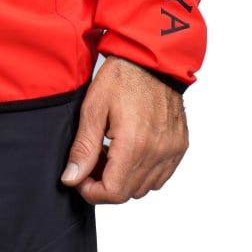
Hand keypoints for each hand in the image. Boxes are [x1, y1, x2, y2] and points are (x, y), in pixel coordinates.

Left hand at [60, 56, 188, 203]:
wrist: (151, 58)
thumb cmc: (121, 77)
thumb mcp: (93, 108)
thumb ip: (83, 148)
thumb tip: (71, 178)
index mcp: (134, 144)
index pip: (113, 192)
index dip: (91, 192)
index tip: (79, 177)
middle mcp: (157, 152)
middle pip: (128, 193)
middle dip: (105, 184)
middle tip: (92, 160)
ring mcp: (171, 150)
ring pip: (145, 187)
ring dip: (124, 178)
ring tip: (110, 152)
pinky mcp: (179, 146)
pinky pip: (161, 175)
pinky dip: (143, 171)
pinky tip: (130, 150)